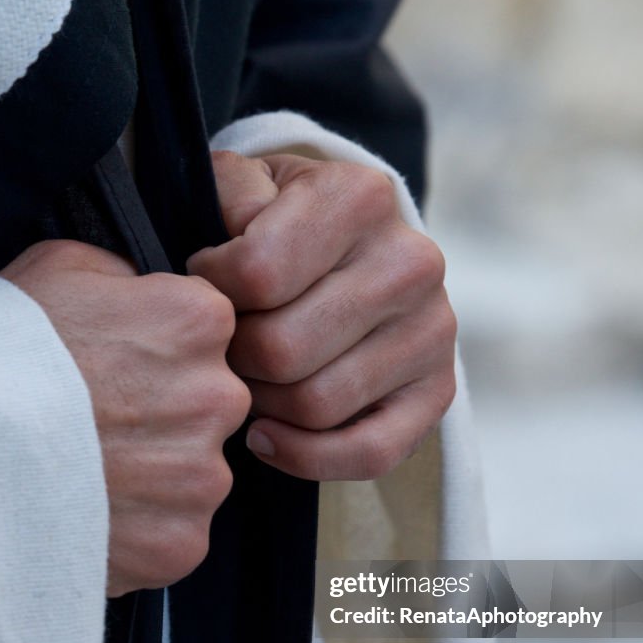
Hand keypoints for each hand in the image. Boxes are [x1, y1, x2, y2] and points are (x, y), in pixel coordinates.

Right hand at [0, 240, 249, 595]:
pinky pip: (173, 532)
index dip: (158, 346)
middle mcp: (219, 398)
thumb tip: (146, 293)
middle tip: (99, 423)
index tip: (117, 362)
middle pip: (207, 404)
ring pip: (193, 473)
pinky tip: (91, 513)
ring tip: (87, 472)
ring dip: (155, 475)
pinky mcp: (181, 543)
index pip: (207, 330)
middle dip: (164, 412)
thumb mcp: (59, 269)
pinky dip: (139, 529)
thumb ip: (125, 278)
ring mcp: (202, 478)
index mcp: (198, 321)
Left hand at [186, 151, 455, 481]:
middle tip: (221, 347)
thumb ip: (225, 192)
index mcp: (359, 197)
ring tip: (245, 380)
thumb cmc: (279, 224)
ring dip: (260, 404)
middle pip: (282, 350)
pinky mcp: (437, 392)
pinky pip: (369, 453)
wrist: (350, 253)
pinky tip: (266, 436)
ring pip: (315, 405)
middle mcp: (411, 262)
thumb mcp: (245, 186)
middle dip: (233, 358)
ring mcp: (433, 331)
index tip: (205, 285)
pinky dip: (304, 457)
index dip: (210, 290)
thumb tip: (231, 242)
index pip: (257, 272)